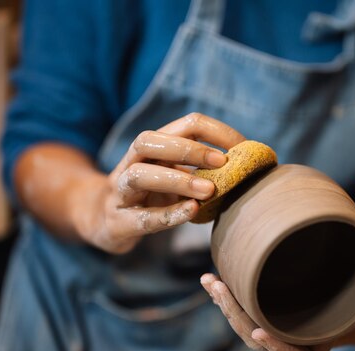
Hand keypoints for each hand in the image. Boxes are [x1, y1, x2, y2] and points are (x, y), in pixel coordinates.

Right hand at [73, 113, 245, 252]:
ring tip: (209, 190)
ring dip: (177, 179)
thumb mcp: (175, 175)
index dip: (216, 132)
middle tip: (223, 162)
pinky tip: (193, 212)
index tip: (243, 148)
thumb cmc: (150, 195)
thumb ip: (203, 169)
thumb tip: (249, 167)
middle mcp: (132, 162)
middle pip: (151, 140)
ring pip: (140, 174)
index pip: (186, 124)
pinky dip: (169, 214)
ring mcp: (120, 191)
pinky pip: (143, 217)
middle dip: (190, 148)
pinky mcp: (118, 221)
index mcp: (154, 145)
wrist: (104, 220)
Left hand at [201, 202, 354, 350]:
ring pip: (247, 330)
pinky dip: (228, 301)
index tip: (260, 331)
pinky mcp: (271, 318)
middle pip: (261, 340)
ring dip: (225, 307)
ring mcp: (283, 331)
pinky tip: (213, 281)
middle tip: (220, 287)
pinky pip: (246, 317)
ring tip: (209, 280)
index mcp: (325, 339)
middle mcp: (300, 341)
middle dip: (236, 316)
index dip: (279, 348)